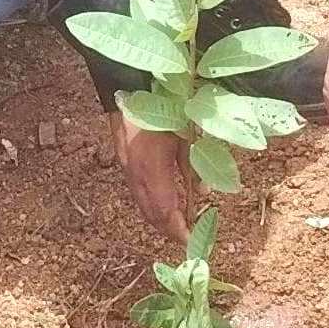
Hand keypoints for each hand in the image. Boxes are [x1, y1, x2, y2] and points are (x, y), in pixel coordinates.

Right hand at [110, 115, 200, 239]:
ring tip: (178, 225)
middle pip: (151, 215)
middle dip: (169, 230)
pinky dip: (152, 206)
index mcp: (153, 170)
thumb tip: (203, 193)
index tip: (191, 240)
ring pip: (143, 206)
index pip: (165, 212)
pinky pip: (138, 194)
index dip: (178, 230)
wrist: (129, 87)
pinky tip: (165, 204)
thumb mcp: (186, 137)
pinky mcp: (124, 163)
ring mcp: (127, 170)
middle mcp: (136, 175)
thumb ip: (194, 167)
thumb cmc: (164, 108)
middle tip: (187, 237)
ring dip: (160, 220)